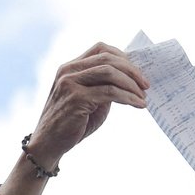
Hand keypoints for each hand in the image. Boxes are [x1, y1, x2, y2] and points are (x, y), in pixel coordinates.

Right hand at [24, 43, 149, 168]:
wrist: (48, 145)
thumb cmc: (70, 124)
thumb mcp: (89, 99)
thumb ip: (104, 86)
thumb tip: (131, 78)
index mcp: (69, 67)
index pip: (100, 49)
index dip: (122, 56)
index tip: (137, 71)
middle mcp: (68, 71)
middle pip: (108, 59)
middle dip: (132, 70)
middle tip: (146, 84)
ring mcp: (70, 83)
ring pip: (110, 73)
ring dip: (132, 84)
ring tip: (143, 96)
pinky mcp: (76, 98)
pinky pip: (110, 92)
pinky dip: (128, 98)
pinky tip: (138, 105)